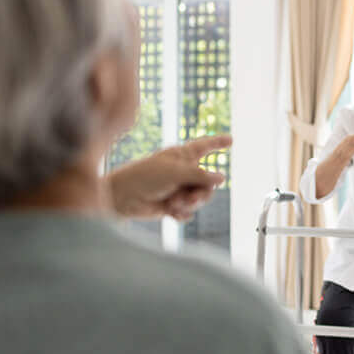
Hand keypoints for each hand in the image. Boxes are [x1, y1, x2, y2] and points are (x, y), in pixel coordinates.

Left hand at [105, 134, 231, 220]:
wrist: (122, 198)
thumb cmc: (144, 177)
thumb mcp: (175, 172)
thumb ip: (200, 175)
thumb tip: (222, 178)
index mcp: (182, 156)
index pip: (204, 146)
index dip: (218, 142)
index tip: (231, 140)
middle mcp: (182, 171)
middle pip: (207, 183)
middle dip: (201, 193)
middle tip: (190, 198)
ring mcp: (178, 188)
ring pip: (199, 199)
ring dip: (189, 204)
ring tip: (174, 204)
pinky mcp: (172, 204)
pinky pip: (188, 212)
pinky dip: (181, 213)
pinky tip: (171, 212)